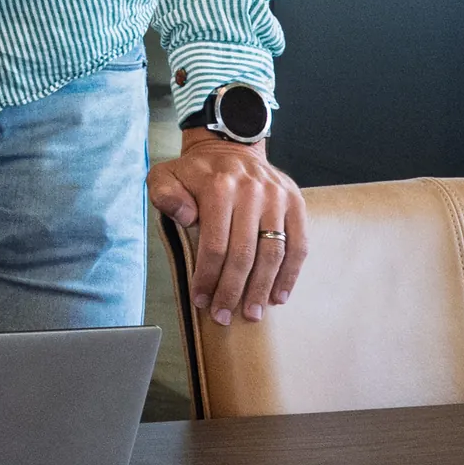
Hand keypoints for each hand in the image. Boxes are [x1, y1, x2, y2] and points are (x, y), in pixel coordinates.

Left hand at [149, 127, 306, 326]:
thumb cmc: (194, 173)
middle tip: (224, 316)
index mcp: (218, 187)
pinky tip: (278, 295)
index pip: (214, 244)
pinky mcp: (296, 203)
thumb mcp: (165, 175)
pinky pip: (298, 245)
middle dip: (233, 290)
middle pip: (245, 253)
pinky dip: (290, 274)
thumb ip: (165, 195)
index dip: (208, 276)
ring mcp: (278, 198)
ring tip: (252, 313)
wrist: (230, 149)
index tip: (201, 300)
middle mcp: (252, 191)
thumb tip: (185, 216)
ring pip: (273, 253)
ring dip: (262, 288)